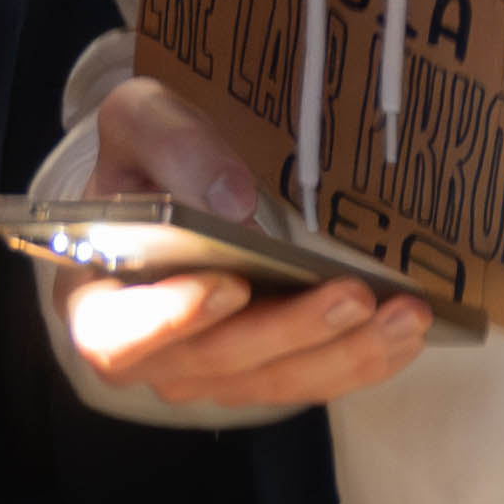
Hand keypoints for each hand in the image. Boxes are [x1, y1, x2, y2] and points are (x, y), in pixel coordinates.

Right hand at [53, 75, 441, 417]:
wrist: (169, 189)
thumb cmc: (145, 162)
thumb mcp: (139, 121)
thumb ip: (170, 145)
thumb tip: (232, 199)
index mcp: (96, 298)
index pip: (117, 333)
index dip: (169, 320)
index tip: (227, 283)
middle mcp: (149, 352)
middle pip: (215, 362)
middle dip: (291, 331)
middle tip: (353, 294)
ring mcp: (207, 372)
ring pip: (274, 381)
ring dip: (344, 354)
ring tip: (405, 314)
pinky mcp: (259, 374)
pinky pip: (310, 382)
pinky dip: (363, 361)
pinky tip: (407, 330)